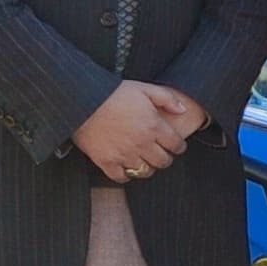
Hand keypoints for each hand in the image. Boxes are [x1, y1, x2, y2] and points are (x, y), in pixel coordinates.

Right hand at [75, 79, 194, 181]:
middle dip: (165, 158)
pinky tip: (126, 166)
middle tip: (162, 153)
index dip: (179, 146)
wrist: (83, 101)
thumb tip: (183, 110)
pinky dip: (126, 174)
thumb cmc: (113, 93)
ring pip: (145, 171)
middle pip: (163, 161)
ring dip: (148, 167)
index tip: (176, 145)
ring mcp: (124, 154)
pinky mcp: (106, 161)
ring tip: (145, 160)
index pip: (176, 145)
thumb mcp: (143, 88)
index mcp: (153, 126)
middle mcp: (141, 143)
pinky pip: (122, 177)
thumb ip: (167, 98)